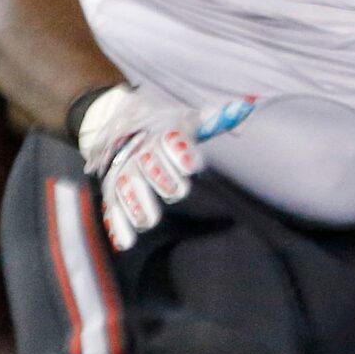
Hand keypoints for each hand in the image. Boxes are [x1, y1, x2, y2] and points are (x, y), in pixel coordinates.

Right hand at [75, 84, 254, 248]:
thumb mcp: (188, 119)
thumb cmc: (167, 128)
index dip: (179, 152)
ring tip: (149, 221)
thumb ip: (214, 119)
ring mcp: (124, 172)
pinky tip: (125, 242)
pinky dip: (117, 225)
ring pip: (126, 187)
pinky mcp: (114, 191)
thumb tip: (242, 111)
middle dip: (161, 178)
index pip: (169, 140)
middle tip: (177, 192)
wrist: (122, 126)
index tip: (192, 165)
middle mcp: (140, 152)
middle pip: (148, 165)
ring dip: (137, 204)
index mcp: (160, 133)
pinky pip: (112, 208)